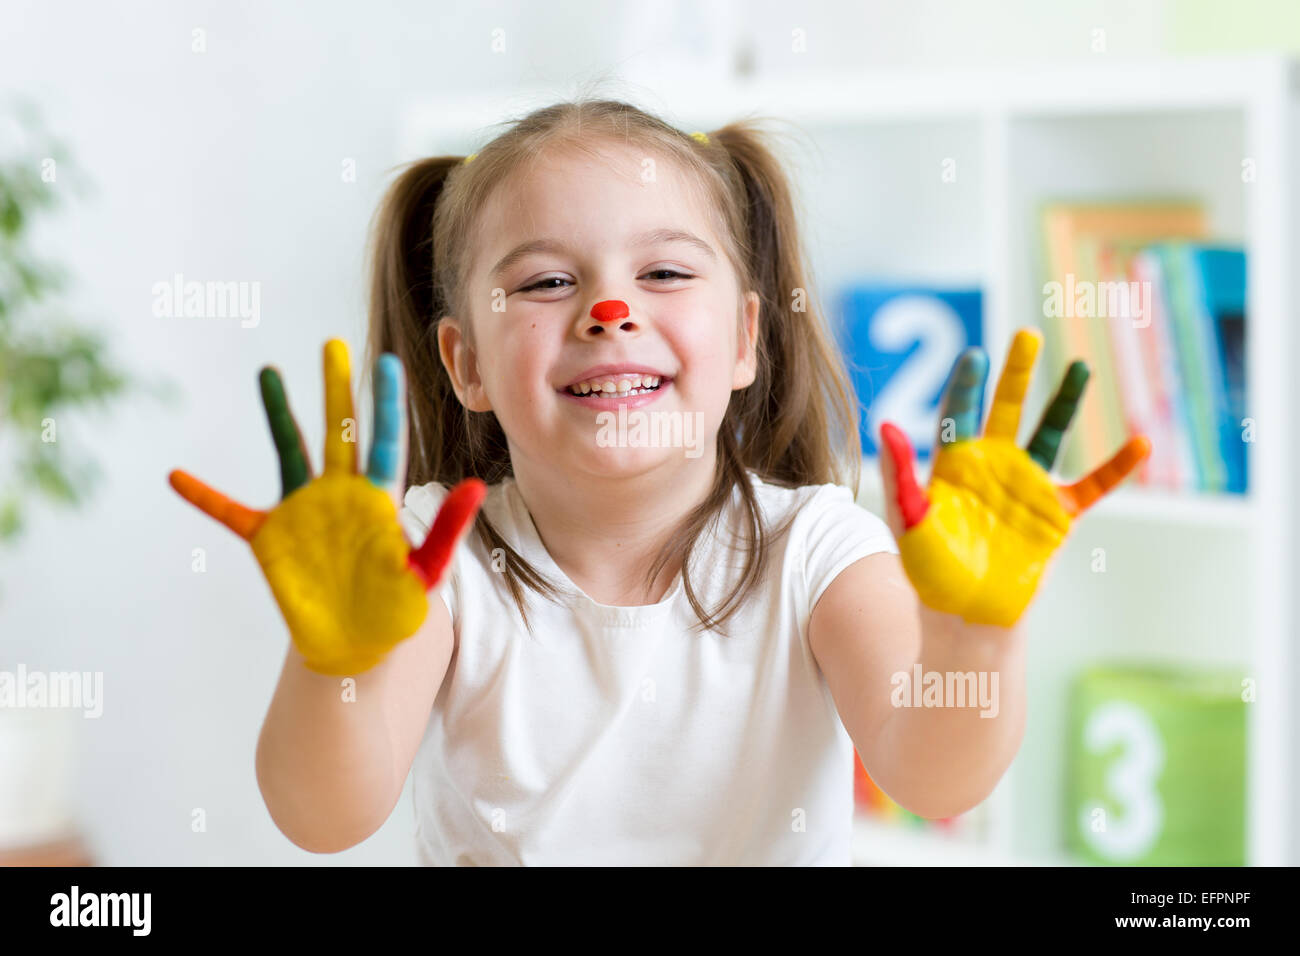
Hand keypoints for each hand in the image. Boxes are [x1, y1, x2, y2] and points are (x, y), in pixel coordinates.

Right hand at [168, 339, 485, 674]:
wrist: (354, 645)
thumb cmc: (396, 611)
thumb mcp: (426, 572)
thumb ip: (446, 530)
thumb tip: (478, 486)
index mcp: (378, 499)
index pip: (384, 441)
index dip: (386, 403)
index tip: (388, 362)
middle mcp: (340, 494)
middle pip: (337, 431)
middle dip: (336, 388)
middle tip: (333, 344)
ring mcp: (302, 511)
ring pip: (288, 450)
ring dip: (277, 412)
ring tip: (269, 371)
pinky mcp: (269, 537)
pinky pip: (230, 511)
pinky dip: (204, 496)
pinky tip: (175, 475)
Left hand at [878, 328, 1149, 627]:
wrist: (965, 616)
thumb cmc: (929, 571)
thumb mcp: (908, 521)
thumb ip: (900, 475)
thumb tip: (885, 426)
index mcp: (952, 464)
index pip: (960, 413)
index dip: (966, 384)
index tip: (975, 355)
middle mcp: (991, 467)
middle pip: (1006, 409)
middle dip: (1016, 374)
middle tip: (1026, 335)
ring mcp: (1026, 487)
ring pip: (1050, 435)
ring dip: (1065, 402)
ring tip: (1080, 366)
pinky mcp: (1055, 515)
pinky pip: (1092, 486)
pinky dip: (1116, 467)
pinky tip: (1141, 442)